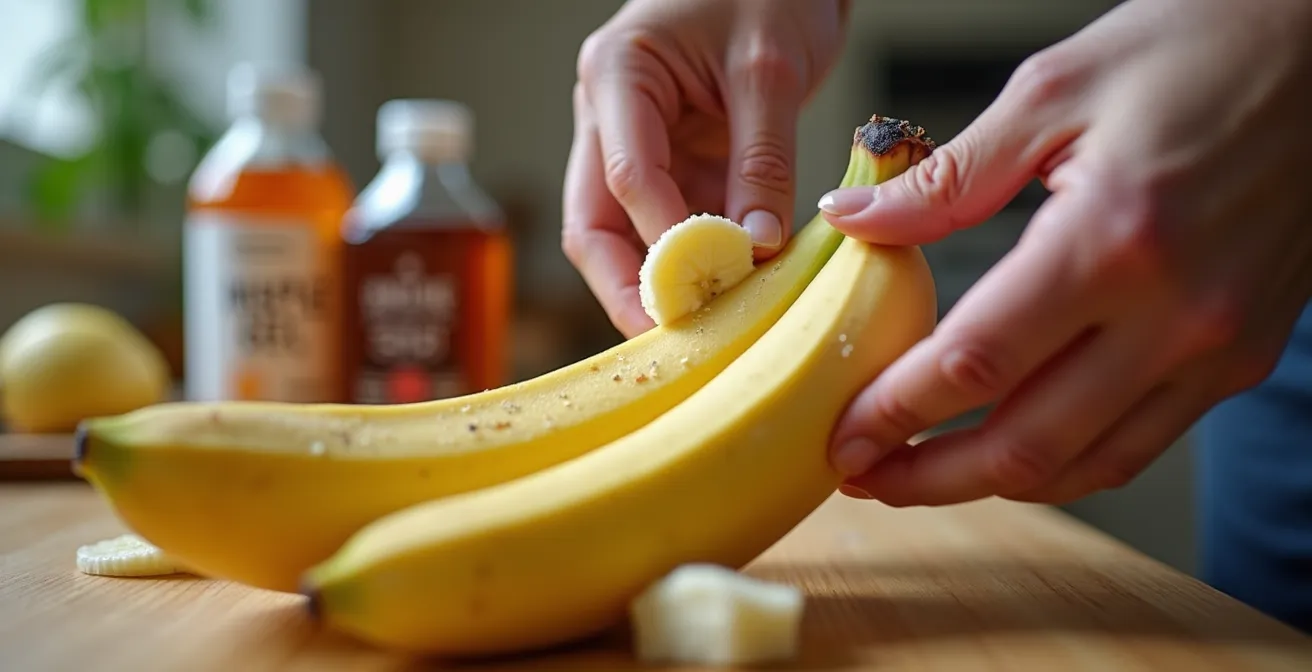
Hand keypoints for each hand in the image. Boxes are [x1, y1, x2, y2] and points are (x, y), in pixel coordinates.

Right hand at [563, 0, 849, 336]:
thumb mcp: (772, 68)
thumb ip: (763, 158)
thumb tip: (755, 245)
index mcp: (617, 74)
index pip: (624, 176)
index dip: (661, 242)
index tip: (704, 292)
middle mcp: (609, 115)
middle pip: (594, 222)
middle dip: (628, 286)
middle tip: (671, 343)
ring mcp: (635, 142)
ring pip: (627, 234)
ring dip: (666, 281)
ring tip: (709, 329)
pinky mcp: (670, 162)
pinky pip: (673, 224)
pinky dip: (700, 261)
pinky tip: (734, 293)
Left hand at [822, 0, 1311, 505]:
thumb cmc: (1199, 48)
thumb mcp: (1053, 91)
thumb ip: (948, 177)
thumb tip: (855, 221)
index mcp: (1113, 238)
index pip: (976, 363)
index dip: (896, 412)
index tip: (843, 433)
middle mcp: (1176, 312)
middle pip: (1026, 444)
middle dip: (930, 476)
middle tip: (863, 474)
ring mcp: (1218, 346)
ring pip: (1086, 464)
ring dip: (992, 484)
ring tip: (921, 474)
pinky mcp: (1241, 356)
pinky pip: (1139, 442)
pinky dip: (1066, 462)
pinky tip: (1011, 449)